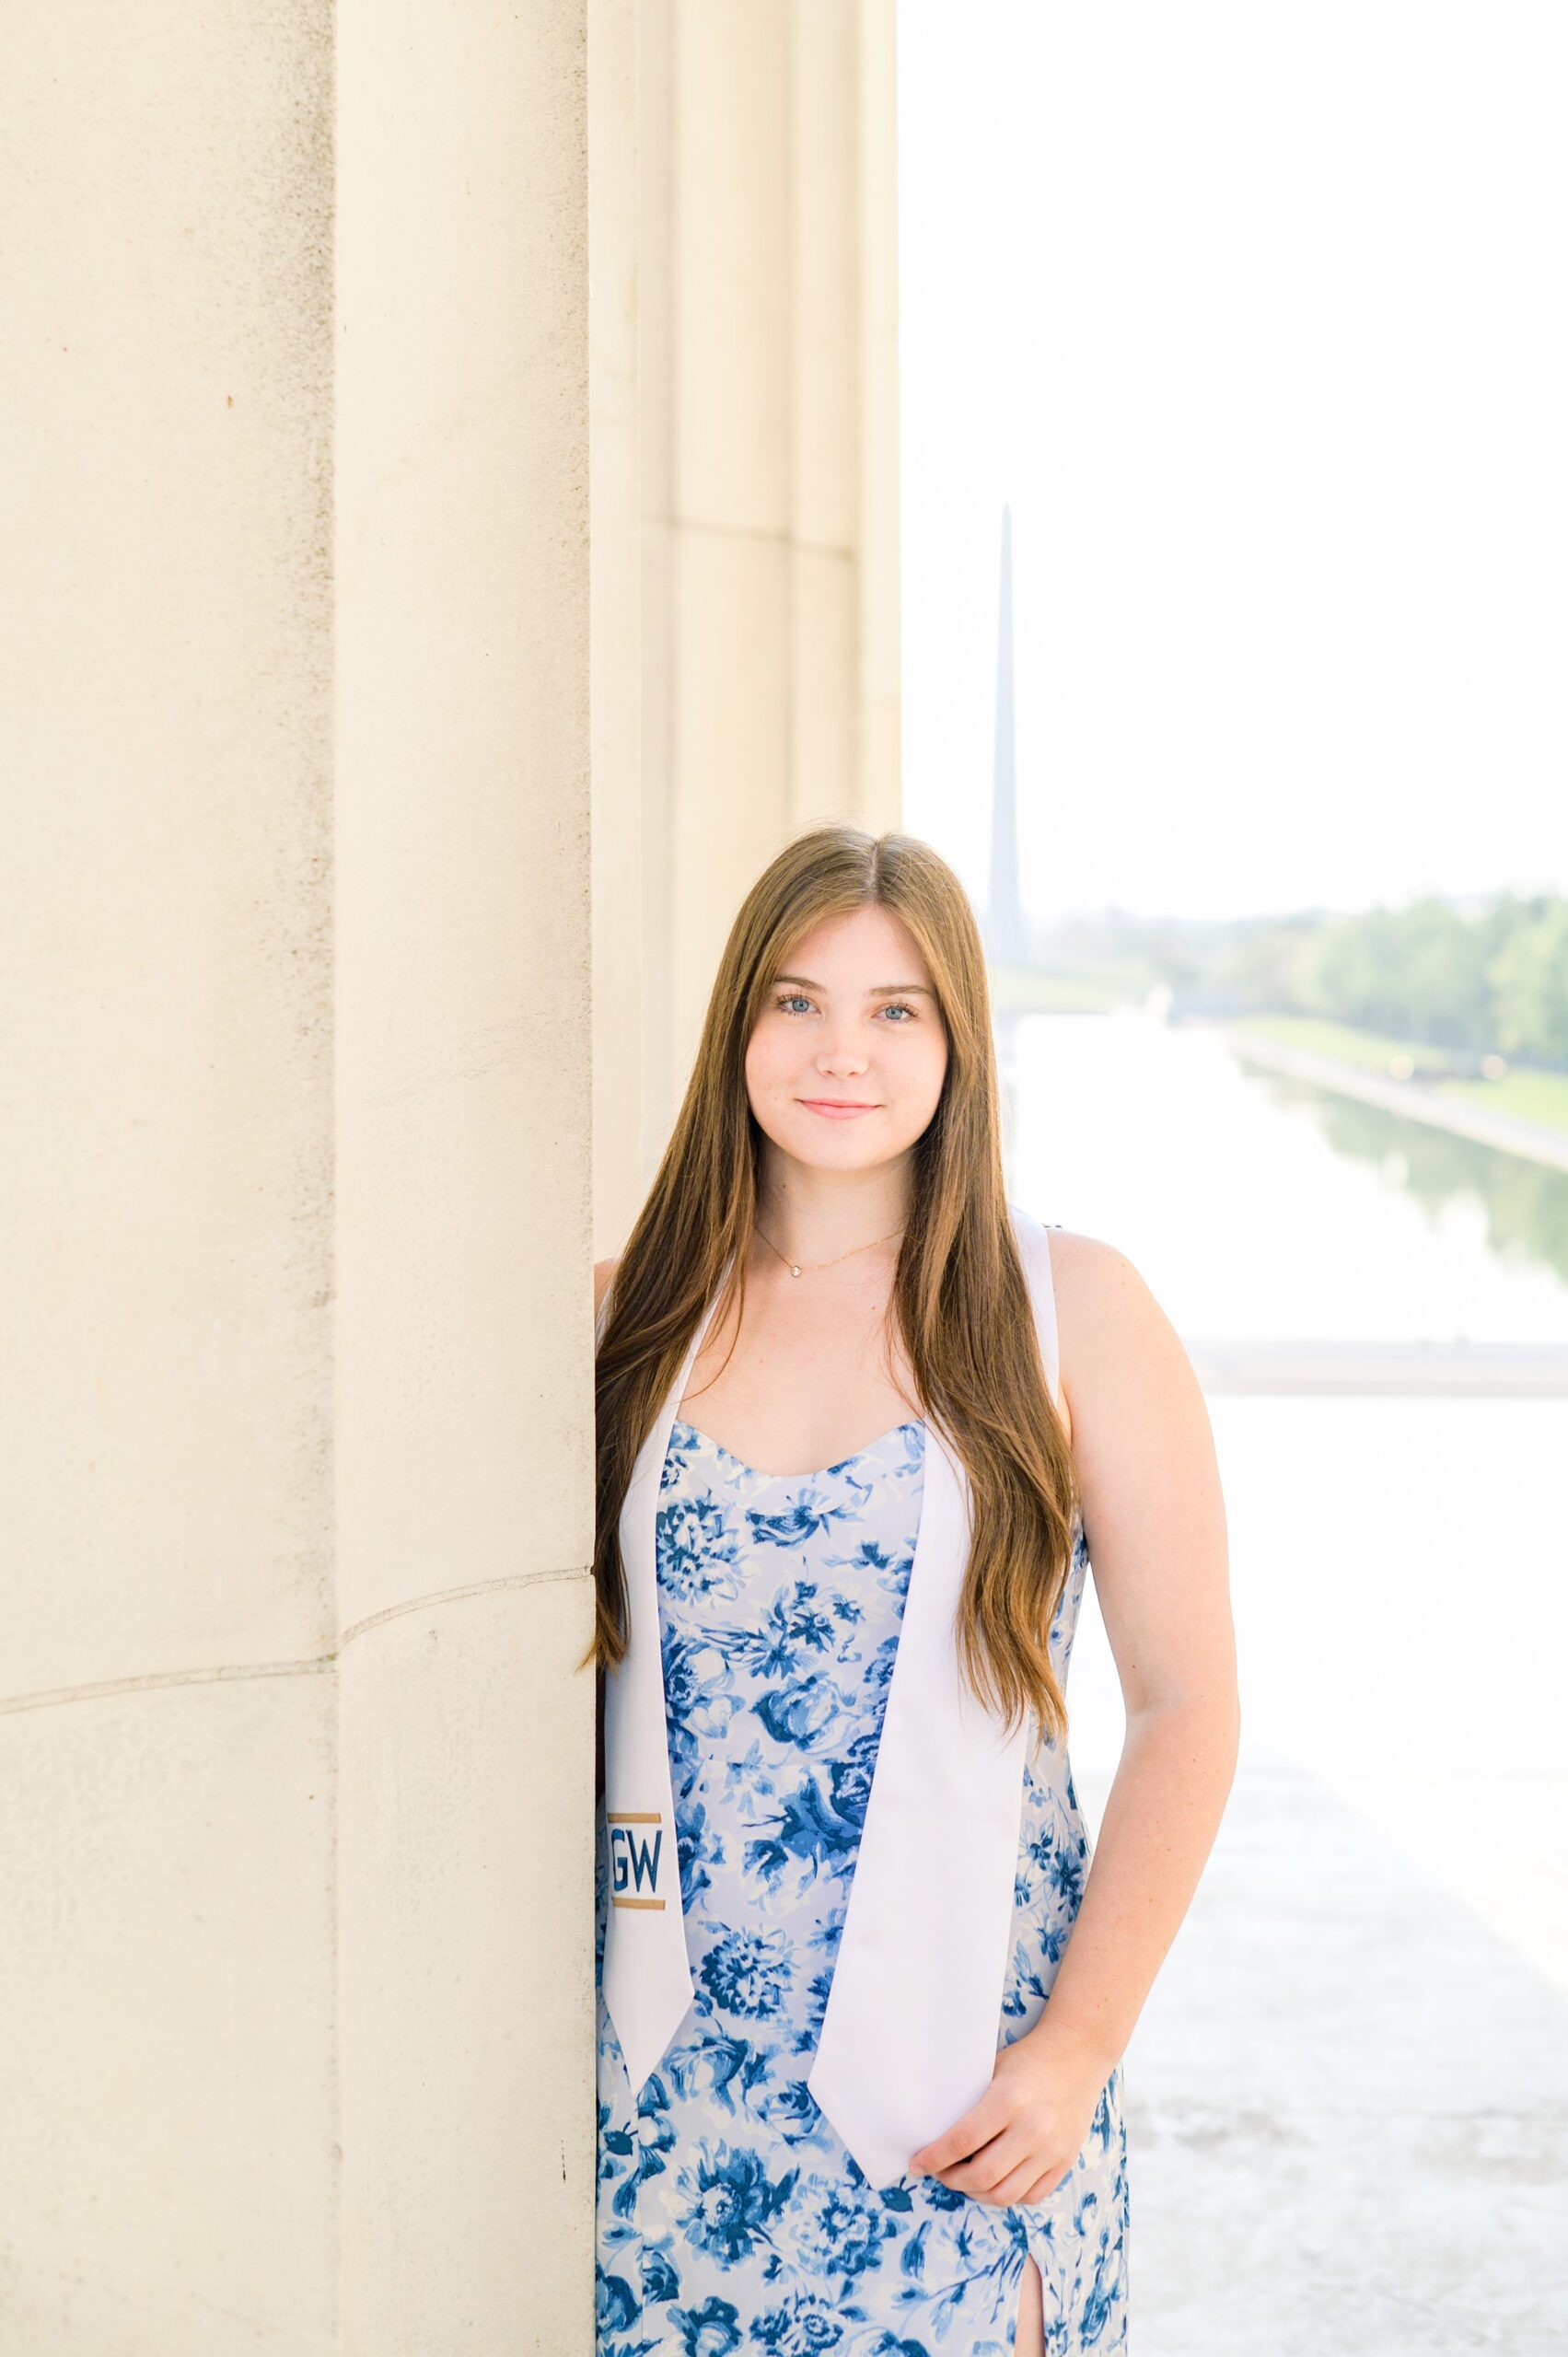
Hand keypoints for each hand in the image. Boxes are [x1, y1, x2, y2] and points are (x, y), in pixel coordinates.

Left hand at [907, 2020, 1113, 2207]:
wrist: (1078, 2054)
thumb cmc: (1028, 2059)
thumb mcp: (993, 2070)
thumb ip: (970, 2102)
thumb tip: (933, 2131)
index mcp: (1008, 2100)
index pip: (962, 2141)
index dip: (934, 2158)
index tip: (917, 2164)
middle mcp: (1032, 2129)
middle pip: (981, 2176)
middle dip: (951, 2180)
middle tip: (939, 2172)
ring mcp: (1051, 2150)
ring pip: (1005, 2195)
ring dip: (976, 2193)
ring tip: (964, 2180)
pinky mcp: (1065, 2162)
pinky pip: (1030, 2196)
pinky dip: (1007, 2195)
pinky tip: (994, 2182)